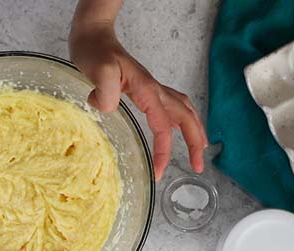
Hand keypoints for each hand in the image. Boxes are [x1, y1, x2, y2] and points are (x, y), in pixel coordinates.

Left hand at [70, 21, 204, 178]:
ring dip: (194, 130)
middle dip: (195, 142)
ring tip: (199, 150)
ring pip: (184, 110)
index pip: (163, 125)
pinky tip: (177, 128)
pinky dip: (180, 119)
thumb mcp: (98, 70)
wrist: (94, 37)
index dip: (164, 149)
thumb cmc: (95, 52)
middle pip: (186, 117)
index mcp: (147, 90)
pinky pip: (171, 106)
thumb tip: (109, 107)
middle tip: (199, 166)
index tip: (160, 171)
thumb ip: (105, 89)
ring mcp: (152, 88)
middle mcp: (155, 90)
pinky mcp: (145, 89)